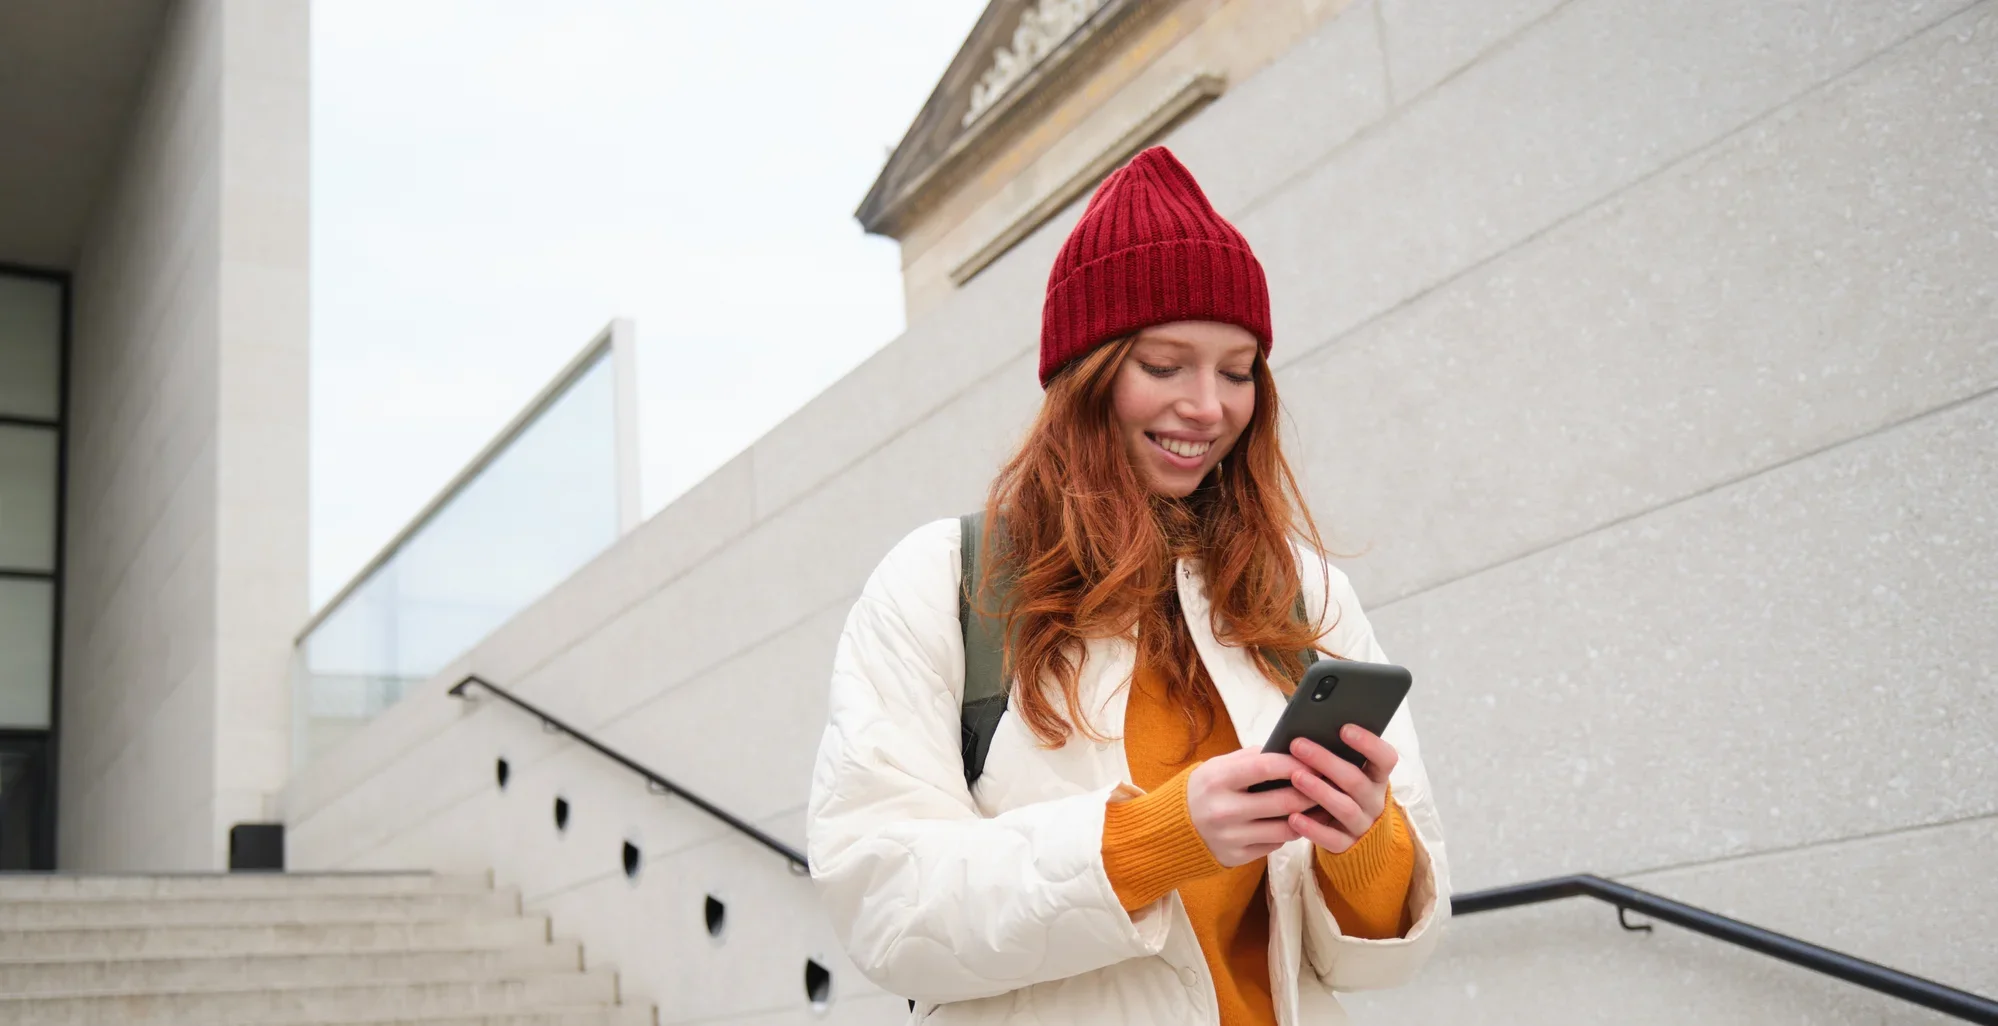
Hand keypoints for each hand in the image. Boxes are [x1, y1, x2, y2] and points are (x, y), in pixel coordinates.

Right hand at [1186, 748, 1320, 866]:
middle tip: (1328, 785)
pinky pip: (1276, 845)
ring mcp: (1231, 837)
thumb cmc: (1204, 789)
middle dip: (1312, 792)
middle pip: (1282, 802)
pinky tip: (1299, 822)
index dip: (1294, 764)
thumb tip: (1291, 751)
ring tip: (1320, 805)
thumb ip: (1252, 758)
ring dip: (1308, 816)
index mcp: (1218, 780)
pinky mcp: (1237, 857)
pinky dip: (1290, 832)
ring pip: (1285, 828)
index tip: (1314, 761)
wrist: (1173, 828)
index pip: (1265, 768)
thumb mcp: (1218, 766)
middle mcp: (1223, 810)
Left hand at [1286, 726, 1396, 853]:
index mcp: (1377, 778)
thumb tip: (1307, 734)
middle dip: (1326, 761)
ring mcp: (1363, 825)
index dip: (1368, 743)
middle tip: (1298, 745)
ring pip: (1345, 808)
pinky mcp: (1348, 846)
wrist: (1359, 840)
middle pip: (1355, 780)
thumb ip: (1338, 758)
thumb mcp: (1347, 775)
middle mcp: (1374, 801)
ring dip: (1319, 791)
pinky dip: (1312, 828)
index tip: (1344, 728)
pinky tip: (1293, 817)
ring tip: (1295, 777)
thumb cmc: (1344, 794)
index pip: (1385, 758)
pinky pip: (1332, 838)